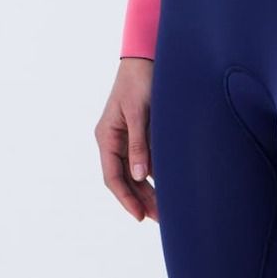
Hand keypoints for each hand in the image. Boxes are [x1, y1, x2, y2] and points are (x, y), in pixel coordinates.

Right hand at [95, 57, 158, 222]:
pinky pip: (147, 164)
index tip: (139, 216)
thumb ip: (139, 143)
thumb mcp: (138, 112)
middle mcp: (115, 142)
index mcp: (107, 137)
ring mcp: (128, 141)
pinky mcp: (142, 138)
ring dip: (149, 193)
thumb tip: (139, 175)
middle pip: (126, 181)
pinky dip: (156, 178)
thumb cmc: (141, 81)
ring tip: (166, 212)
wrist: (148, 58)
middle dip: (141, 201)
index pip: (113, 177)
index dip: (126, 198)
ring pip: (136, 176)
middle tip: (159, 219)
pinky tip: (169, 190)